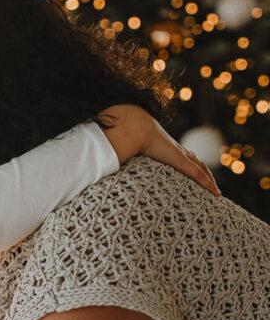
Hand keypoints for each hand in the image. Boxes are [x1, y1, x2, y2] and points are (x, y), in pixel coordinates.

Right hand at [99, 105, 219, 195]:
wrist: (130, 126)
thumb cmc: (125, 136)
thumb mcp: (125, 151)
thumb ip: (118, 158)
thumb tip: (104, 166)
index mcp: (163, 148)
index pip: (181, 158)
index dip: (189, 166)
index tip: (194, 175)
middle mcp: (174, 150)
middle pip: (195, 162)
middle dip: (204, 173)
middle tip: (210, 186)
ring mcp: (179, 155)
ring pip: (200, 168)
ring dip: (208, 180)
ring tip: (215, 192)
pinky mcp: (180, 160)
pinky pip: (197, 173)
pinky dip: (207, 182)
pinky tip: (215, 192)